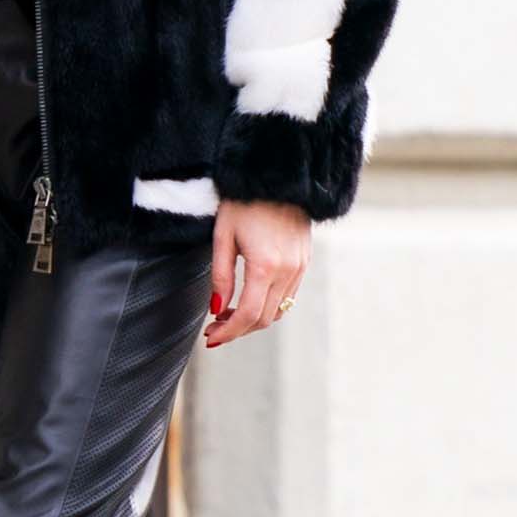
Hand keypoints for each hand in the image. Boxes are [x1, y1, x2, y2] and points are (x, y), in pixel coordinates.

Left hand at [204, 198, 310, 346]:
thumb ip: (220, 275)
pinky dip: (268, 306)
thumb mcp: (223, 236)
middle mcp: (288, 271)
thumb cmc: (244, 203)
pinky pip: (287, 296)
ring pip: (277, 311)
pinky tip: (248, 300)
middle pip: (264, 319)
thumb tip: (216, 308)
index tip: (211, 338)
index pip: (248, 315)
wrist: (278, 178)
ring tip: (227, 316)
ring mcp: (300, 268)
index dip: (229, 332)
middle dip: (237, 330)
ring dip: (252, 320)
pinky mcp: (304, 262)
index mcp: (265, 266)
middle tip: (214, 330)